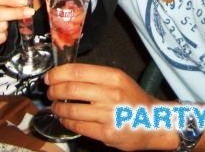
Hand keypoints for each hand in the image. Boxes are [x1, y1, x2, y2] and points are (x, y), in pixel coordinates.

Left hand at [45, 64, 174, 150]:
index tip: (49, 77)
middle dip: (54, 91)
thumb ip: (96, 77)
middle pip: (71, 89)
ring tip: (55, 106)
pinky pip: (78, 126)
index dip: (58, 74)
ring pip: (72, 109)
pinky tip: (65, 118)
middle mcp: (111, 94)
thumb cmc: (134, 100)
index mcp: (114, 77)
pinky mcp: (106, 133)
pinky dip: (67, 121)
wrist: (155, 122)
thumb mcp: (120, 80)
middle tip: (50, 92)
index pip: (78, 71)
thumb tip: (66, 75)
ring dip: (58, 107)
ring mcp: (109, 114)